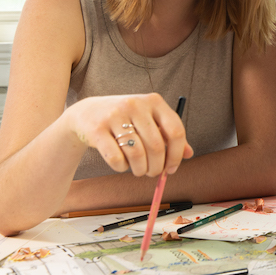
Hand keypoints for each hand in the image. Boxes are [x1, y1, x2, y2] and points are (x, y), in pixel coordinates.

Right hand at [62, 92, 192, 177]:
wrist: (87, 112)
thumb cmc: (125, 119)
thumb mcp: (148, 120)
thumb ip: (169, 135)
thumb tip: (189, 154)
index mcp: (154, 101)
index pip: (175, 131)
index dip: (176, 154)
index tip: (172, 168)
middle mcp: (136, 105)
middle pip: (157, 146)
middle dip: (157, 167)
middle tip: (153, 173)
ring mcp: (115, 115)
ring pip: (137, 154)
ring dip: (140, 169)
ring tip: (138, 170)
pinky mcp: (97, 129)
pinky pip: (116, 158)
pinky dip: (121, 167)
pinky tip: (122, 164)